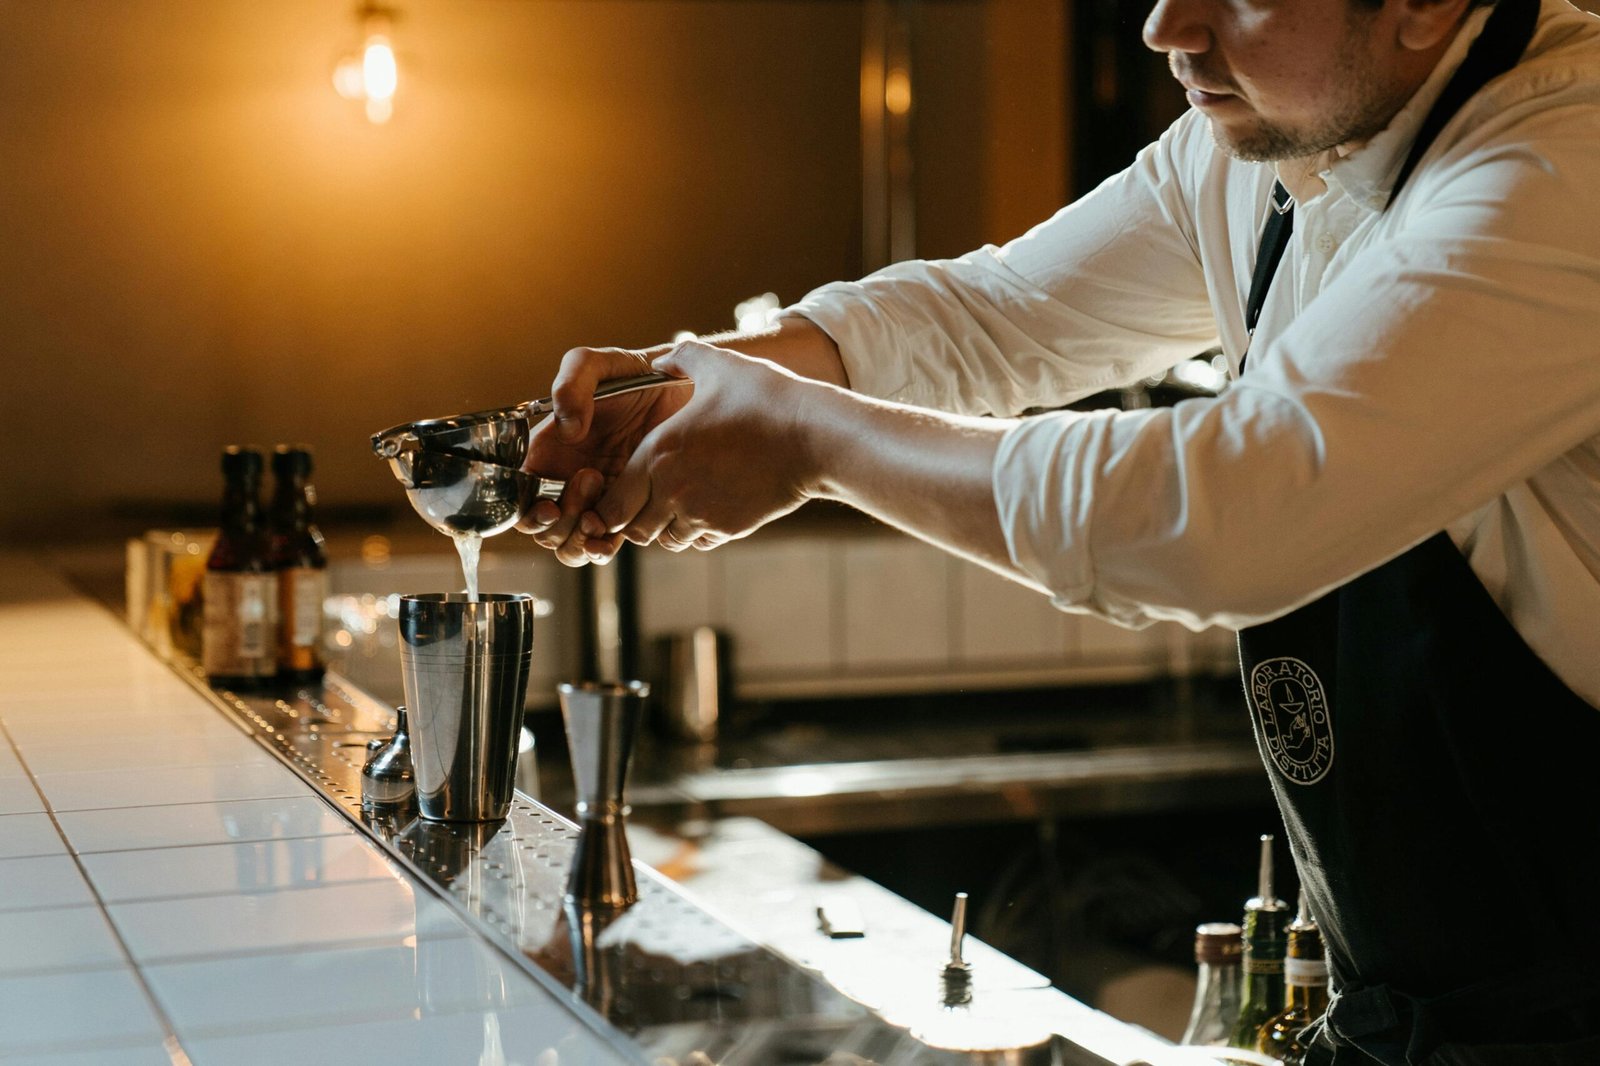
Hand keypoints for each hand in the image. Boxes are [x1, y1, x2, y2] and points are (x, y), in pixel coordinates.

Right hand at [518, 346, 691, 565]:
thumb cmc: (635, 374)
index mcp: (548, 451)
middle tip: (591, 479)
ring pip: (570, 544)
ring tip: (602, 511)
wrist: (684, 390)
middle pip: (544, 528)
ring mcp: (598, 499)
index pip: (519, 495)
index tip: (548, 505)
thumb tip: (567, 430)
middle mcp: (566, 480)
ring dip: (579, 538)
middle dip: (560, 520)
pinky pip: (606, 543)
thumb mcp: (597, 365)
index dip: (525, 511)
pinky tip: (614, 535)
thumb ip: (571, 384)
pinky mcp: (628, 510)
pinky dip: (602, 549)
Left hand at [579, 341, 816, 558]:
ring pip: (666, 539)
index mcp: (658, 454)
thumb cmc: (766, 398)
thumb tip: (660, 360)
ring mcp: (703, 514)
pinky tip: (709, 507)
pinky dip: (697, 531)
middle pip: (633, 529)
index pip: (612, 502)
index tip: (625, 486)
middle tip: (647, 499)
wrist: (814, 437)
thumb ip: (680, 357)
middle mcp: (673, 491)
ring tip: (680, 502)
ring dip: (667, 526)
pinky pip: (699, 542)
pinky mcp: (731, 528)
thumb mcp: (719, 365)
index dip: (612, 499)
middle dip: (635, 518)